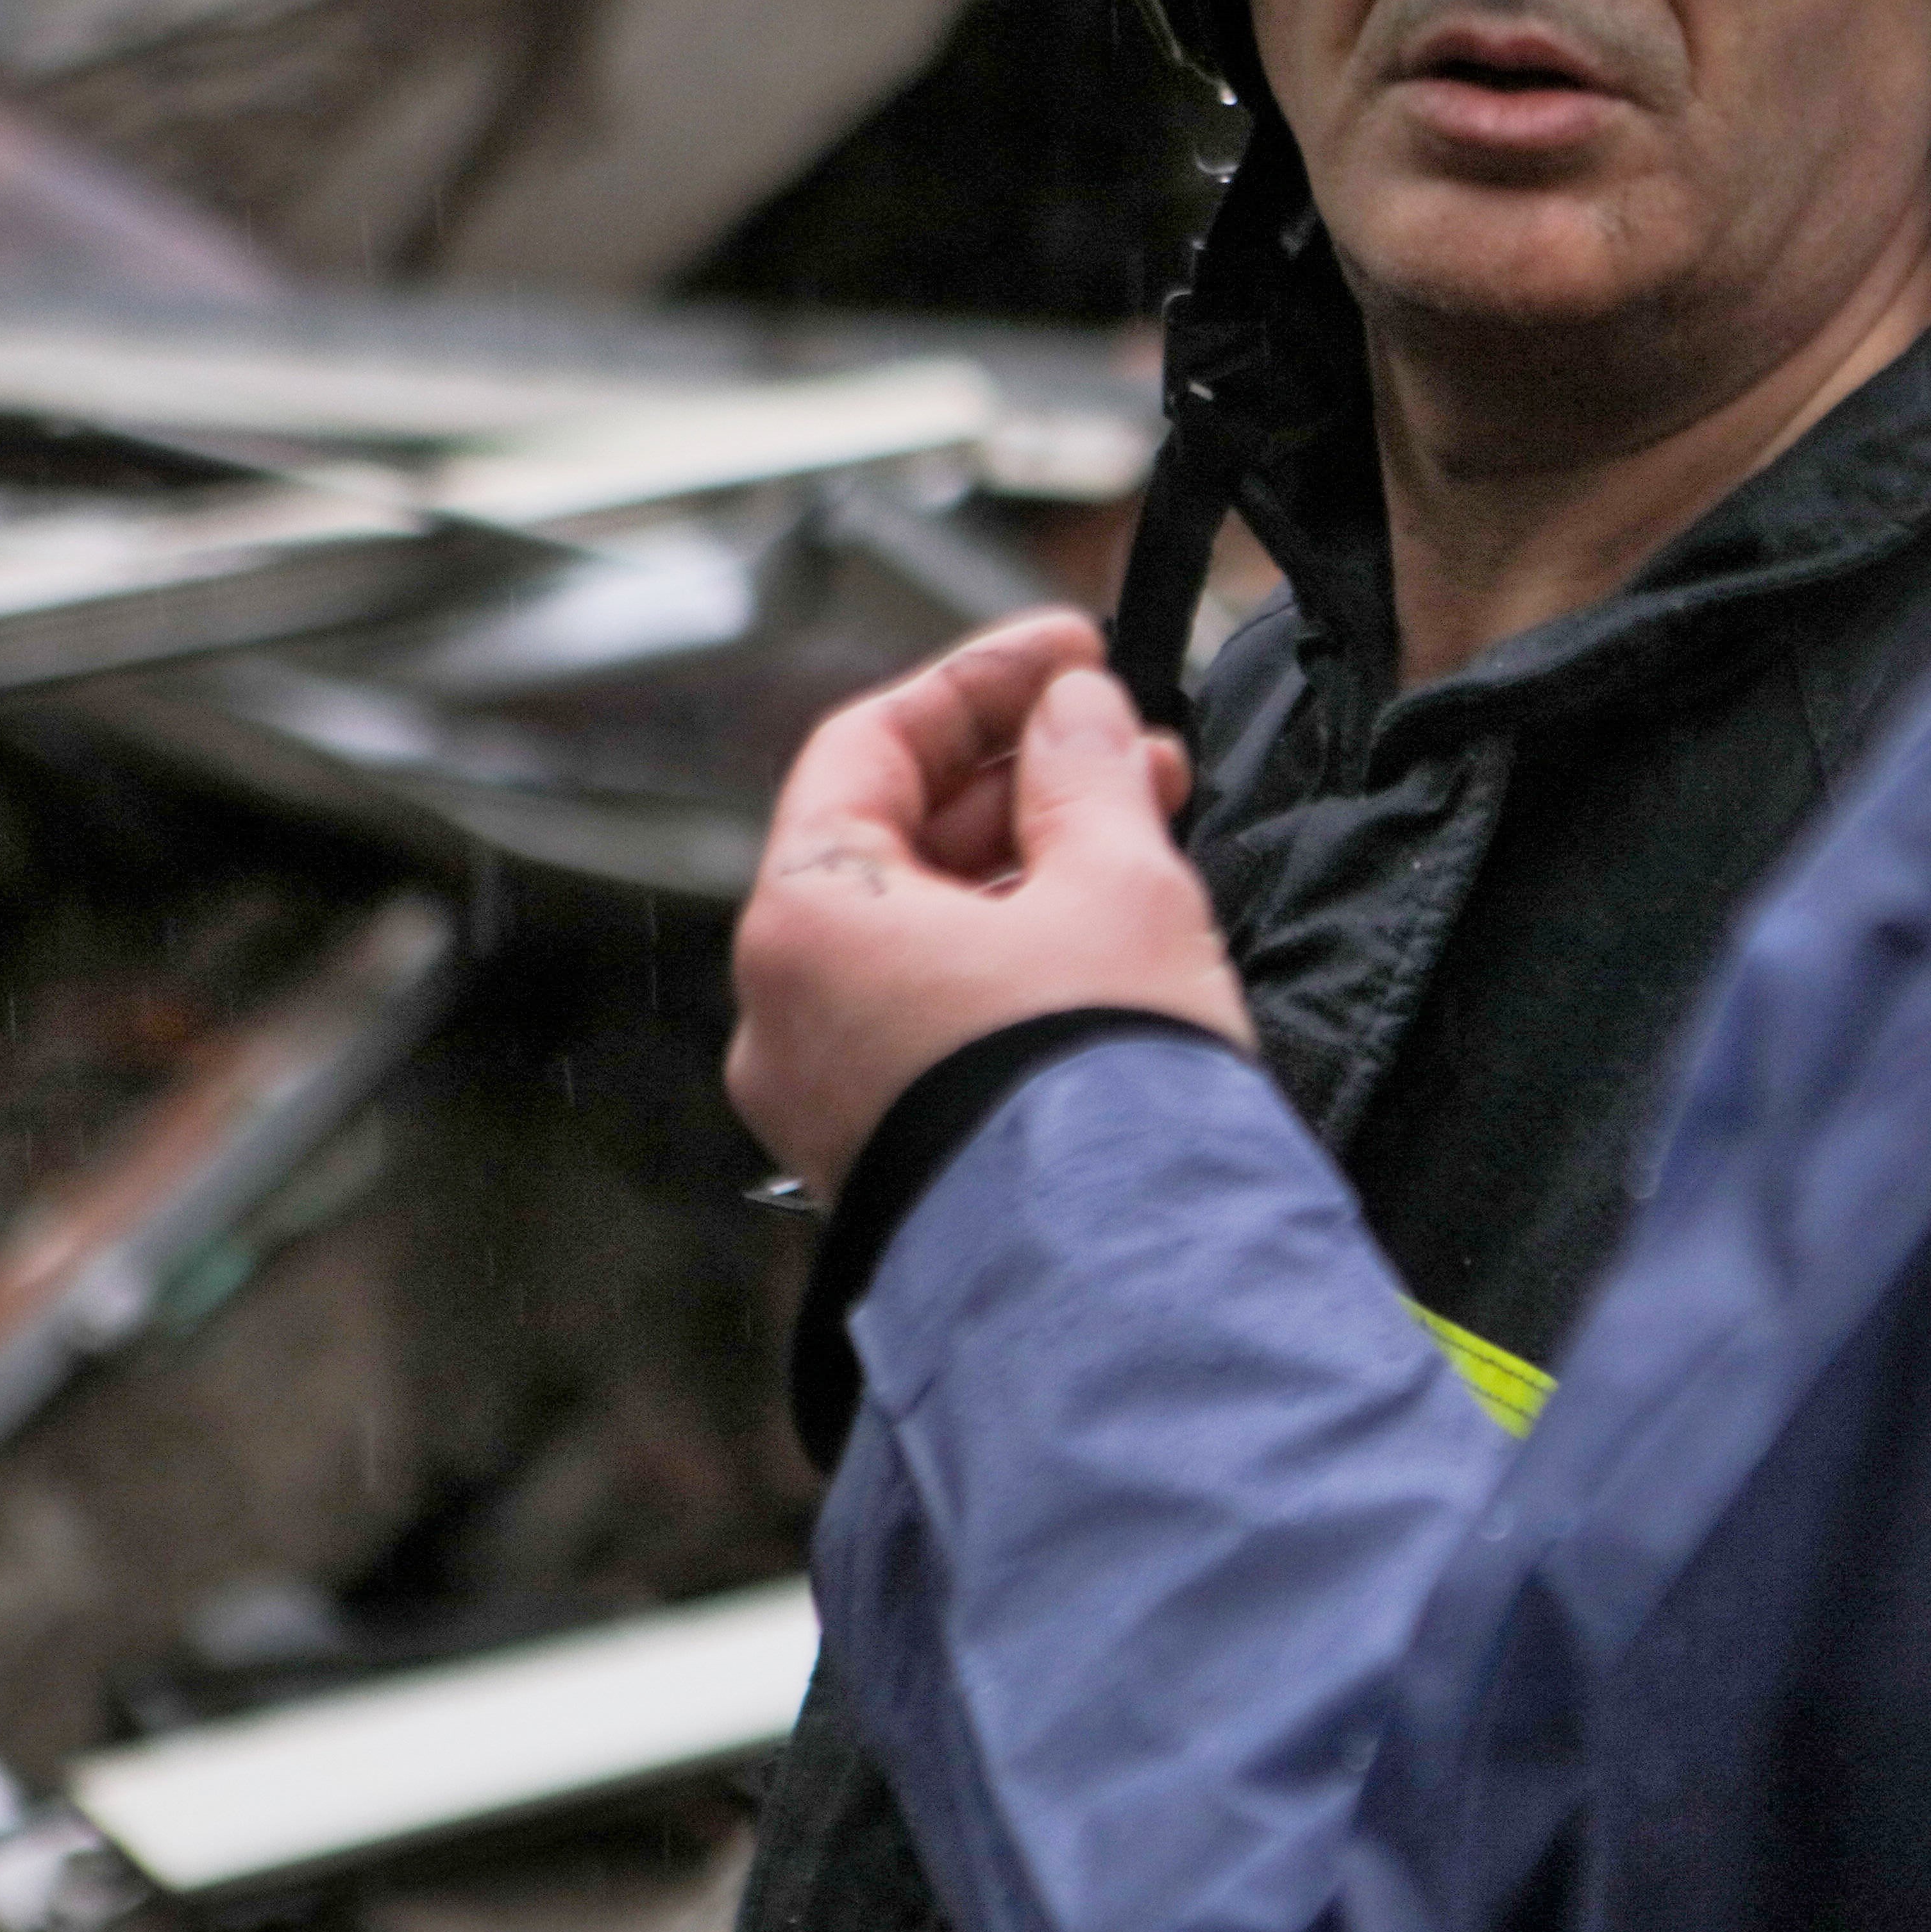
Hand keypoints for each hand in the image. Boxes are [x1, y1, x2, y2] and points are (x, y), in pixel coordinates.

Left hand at [726, 608, 1248, 1198]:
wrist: (1120, 1282)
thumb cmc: (1099, 1079)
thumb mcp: (1117, 884)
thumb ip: (1087, 773)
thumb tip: (1074, 709)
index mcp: (804, 926)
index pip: (866, 748)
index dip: (977, 681)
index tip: (1071, 649)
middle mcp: (783, 1012)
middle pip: (888, 841)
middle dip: (1017, 776)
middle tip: (1127, 736)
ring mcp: (826, 1094)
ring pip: (918, 930)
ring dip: (1028, 859)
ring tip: (1146, 819)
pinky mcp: (886, 1149)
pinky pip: (932, 1010)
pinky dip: (1011, 947)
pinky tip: (1108, 921)